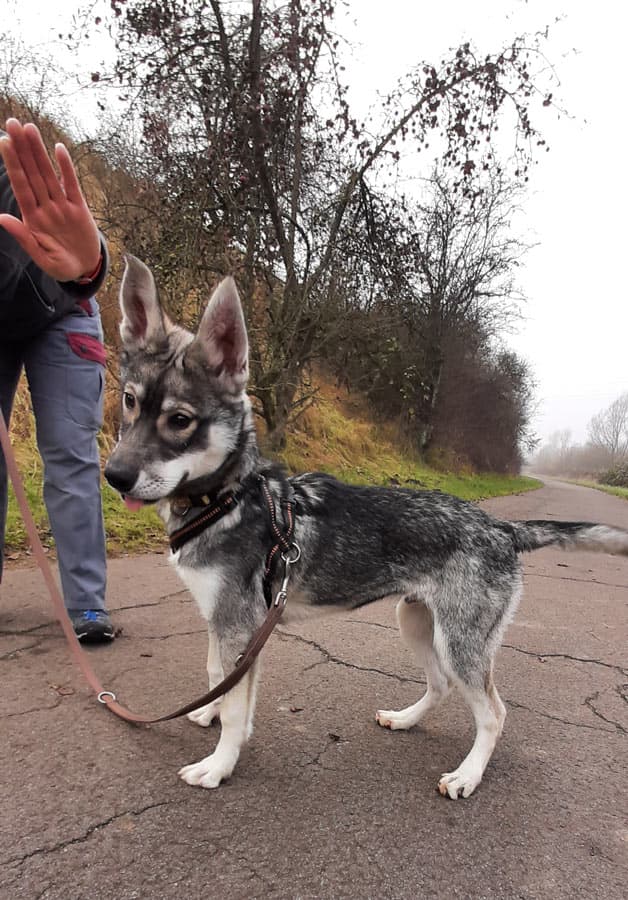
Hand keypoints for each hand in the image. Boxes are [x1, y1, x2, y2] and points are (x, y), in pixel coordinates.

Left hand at [0, 119, 100, 282]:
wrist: (84, 270)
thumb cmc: (60, 266)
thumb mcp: (41, 258)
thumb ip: (23, 238)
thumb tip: (1, 218)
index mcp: (33, 218)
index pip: (21, 186)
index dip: (13, 165)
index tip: (4, 143)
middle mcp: (45, 207)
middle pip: (32, 173)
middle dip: (22, 149)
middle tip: (13, 123)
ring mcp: (62, 206)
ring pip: (49, 174)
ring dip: (39, 151)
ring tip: (29, 128)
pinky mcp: (79, 208)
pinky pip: (72, 184)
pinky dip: (66, 167)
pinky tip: (58, 149)